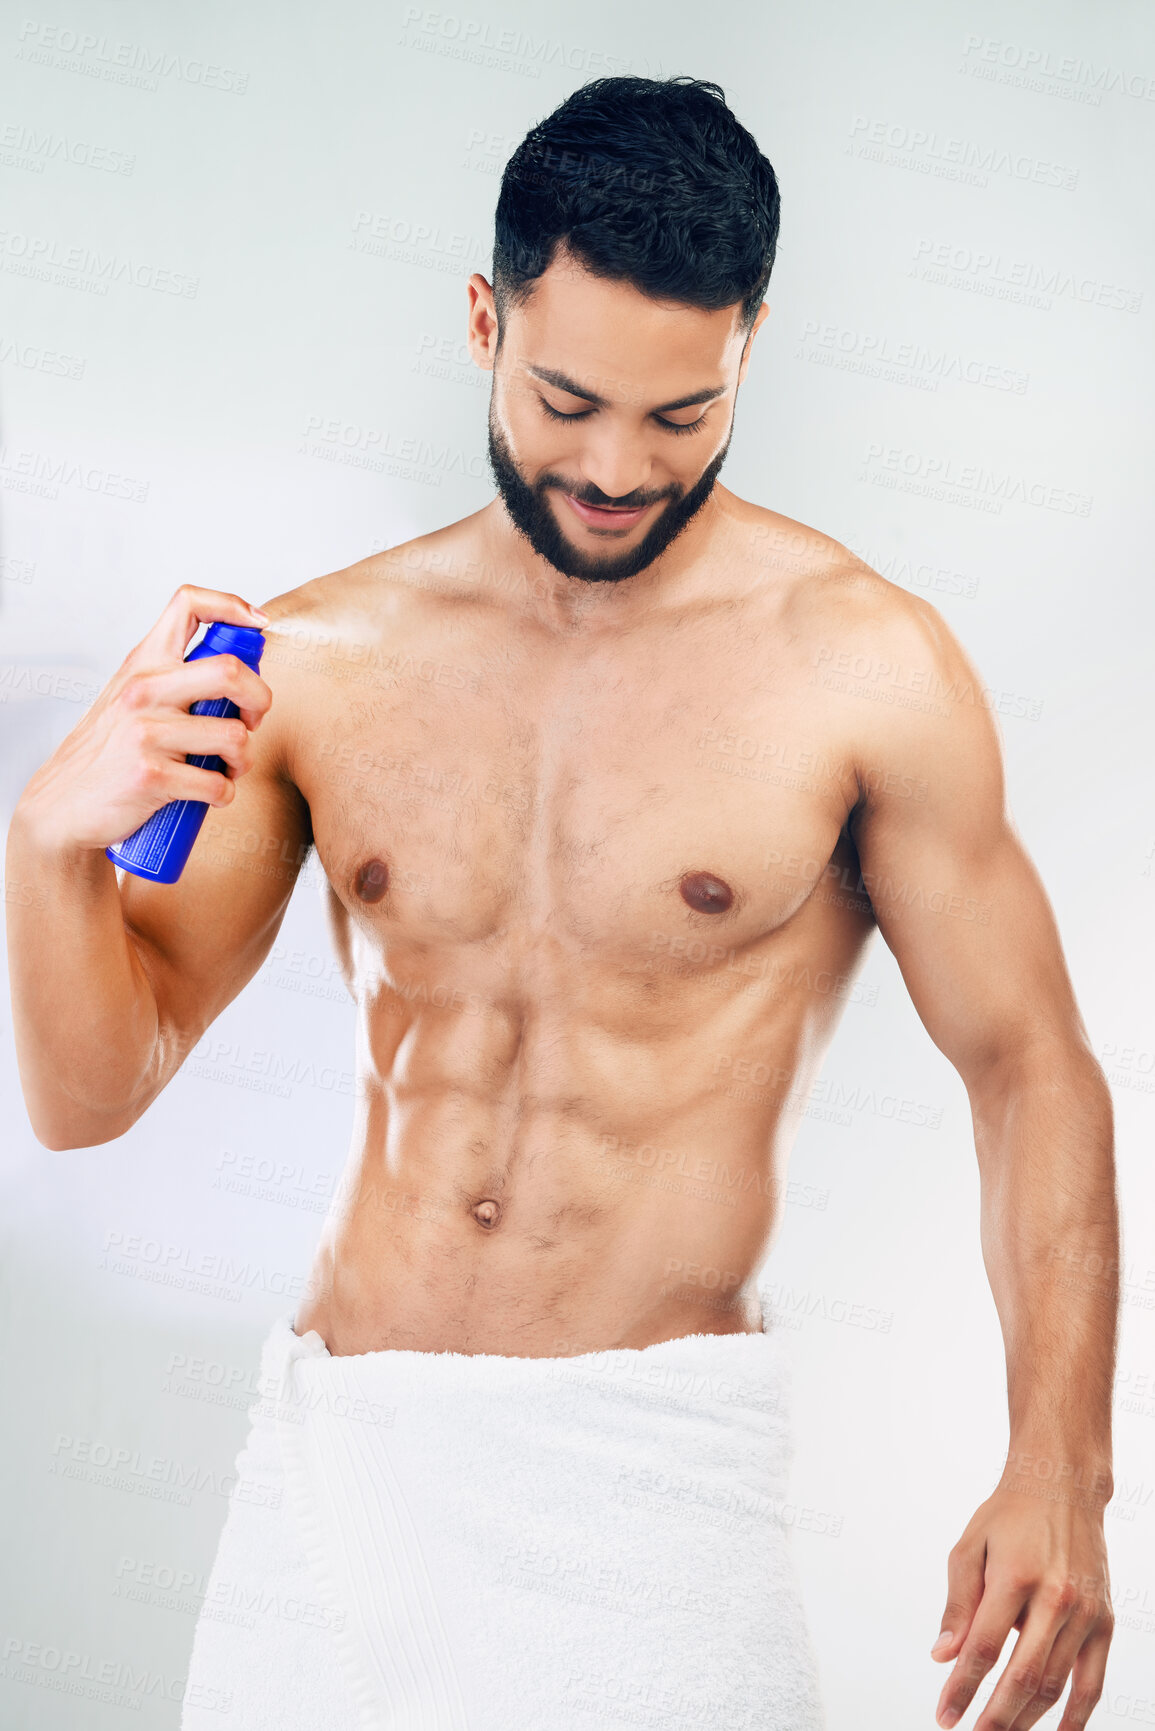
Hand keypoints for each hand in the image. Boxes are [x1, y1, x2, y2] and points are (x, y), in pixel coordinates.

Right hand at [15, 585, 271, 854]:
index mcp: (144, 664)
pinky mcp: (150, 775)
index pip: (188, 604)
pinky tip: (211, 794)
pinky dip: (225, 794)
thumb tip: (240, 673)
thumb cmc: (107, 754)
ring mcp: (145, 732)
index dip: (232, 605)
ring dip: (243, 759)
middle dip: (260, 699)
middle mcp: (144, 690)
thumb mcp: (131, 699)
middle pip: (230, 670)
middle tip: (253, 720)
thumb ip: (175, 680)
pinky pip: (217, 784)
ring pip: (234, 736)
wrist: (62, 807)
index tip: (258, 623)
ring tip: (228, 767)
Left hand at [931, 1474, 1113, 1729]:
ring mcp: (1084, 1613)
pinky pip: (1092, 1682)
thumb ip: (958, 1605)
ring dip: (1027, 1719)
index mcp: (1015, 1577)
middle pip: (1022, 1676)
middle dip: (995, 1717)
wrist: (1062, 1486)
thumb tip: (943, 1656)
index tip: (945, 1716)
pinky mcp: (1103, 1622)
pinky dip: (1077, 1716)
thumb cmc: (1009, 1516)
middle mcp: (1055, 1599)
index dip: (962, 1689)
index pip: (984, 1649)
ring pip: (1055, 1685)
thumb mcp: (969, 1548)